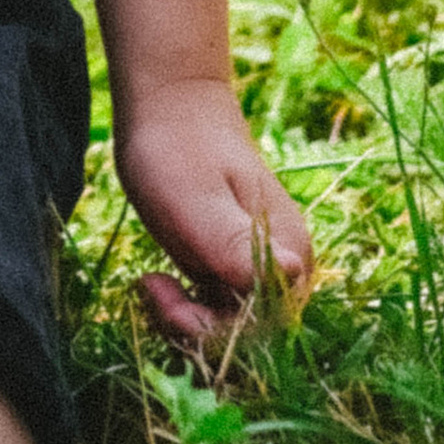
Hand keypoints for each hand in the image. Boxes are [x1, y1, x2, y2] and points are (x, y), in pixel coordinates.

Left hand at [115, 79, 311, 353]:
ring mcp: (259, 268)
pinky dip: (185, 309)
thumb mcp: (196, 199)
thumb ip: (236, 243)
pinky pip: (218, 310)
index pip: (267, 333)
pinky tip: (157, 283)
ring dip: (186, 322)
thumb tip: (294, 273)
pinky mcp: (233, 265)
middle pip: (250, 339)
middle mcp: (286, 269)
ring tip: (150, 284)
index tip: (169, 301)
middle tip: (151, 288)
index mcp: (290, 254)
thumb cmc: (178, 146)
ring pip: (232, 329)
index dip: (217, 334)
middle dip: (196, 332)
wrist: (169, 103)